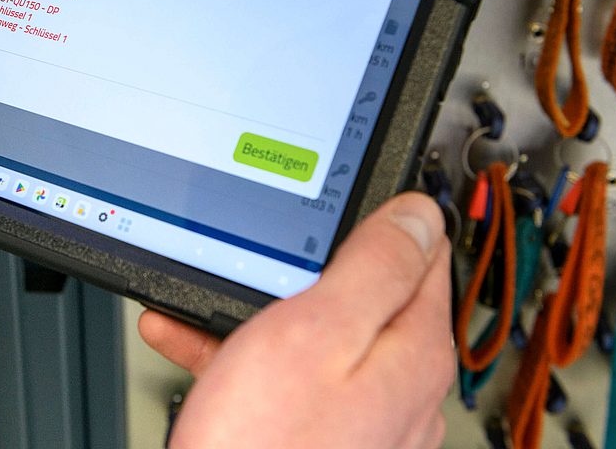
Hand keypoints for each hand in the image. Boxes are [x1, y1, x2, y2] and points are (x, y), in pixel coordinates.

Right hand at [139, 192, 453, 448]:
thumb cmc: (265, 445)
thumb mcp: (317, 329)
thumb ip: (376, 266)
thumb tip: (419, 214)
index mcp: (411, 349)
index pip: (423, 253)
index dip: (382, 214)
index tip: (347, 192)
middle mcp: (400, 386)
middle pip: (364, 292)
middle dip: (306, 266)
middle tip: (262, 247)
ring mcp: (363, 416)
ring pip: (314, 333)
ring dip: (259, 308)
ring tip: (205, 294)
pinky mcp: (322, 436)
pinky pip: (285, 376)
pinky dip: (241, 352)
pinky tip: (191, 339)